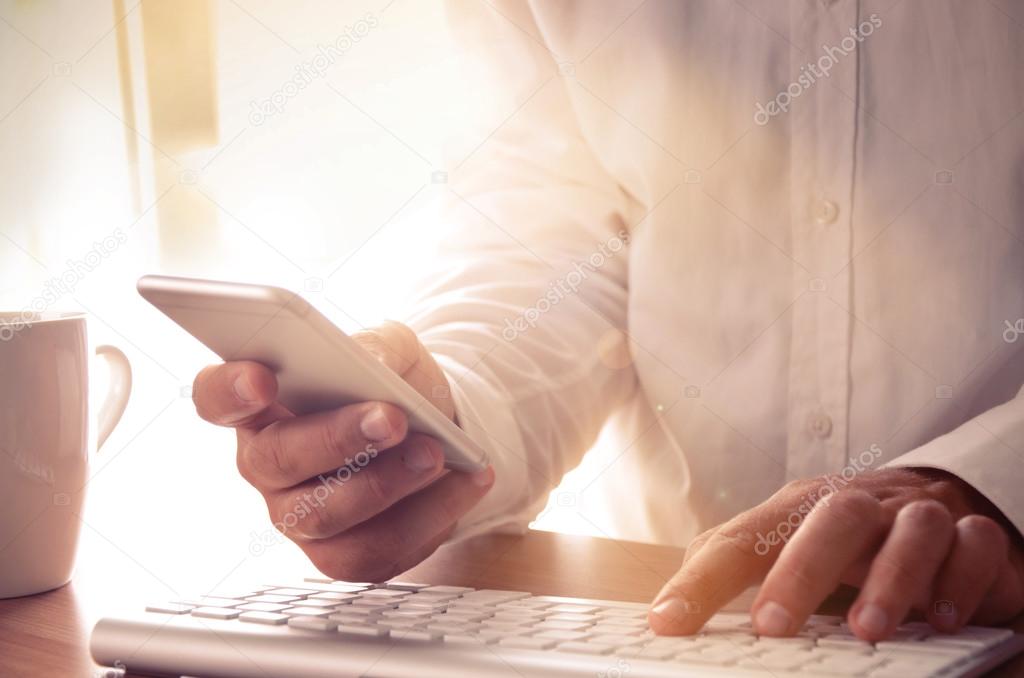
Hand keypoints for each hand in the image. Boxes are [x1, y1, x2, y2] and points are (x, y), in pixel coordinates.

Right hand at [191, 320, 493, 580]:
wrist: (438, 431)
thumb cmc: (394, 385)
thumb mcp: (392, 348)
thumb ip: (376, 347)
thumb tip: (370, 364)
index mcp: (261, 405)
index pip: (216, 397)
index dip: (230, 389)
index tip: (263, 377)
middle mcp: (267, 465)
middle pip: (276, 461)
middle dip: (336, 439)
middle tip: (392, 419)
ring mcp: (299, 516)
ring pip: (326, 516)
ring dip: (387, 484)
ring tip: (435, 453)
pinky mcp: (343, 554)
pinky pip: (377, 548)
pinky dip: (428, 515)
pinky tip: (464, 481)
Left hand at [648, 467, 1023, 640]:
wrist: (943, 499)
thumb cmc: (850, 538)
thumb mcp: (788, 549)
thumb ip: (739, 576)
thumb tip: (672, 615)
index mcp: (799, 508)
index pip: (743, 538)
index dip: (702, 580)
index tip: (668, 622)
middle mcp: (860, 504)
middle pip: (830, 517)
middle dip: (800, 571)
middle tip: (773, 626)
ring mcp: (920, 515)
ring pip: (910, 528)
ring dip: (890, 579)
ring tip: (868, 631)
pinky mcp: (977, 536)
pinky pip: (975, 547)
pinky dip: (959, 580)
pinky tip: (940, 618)